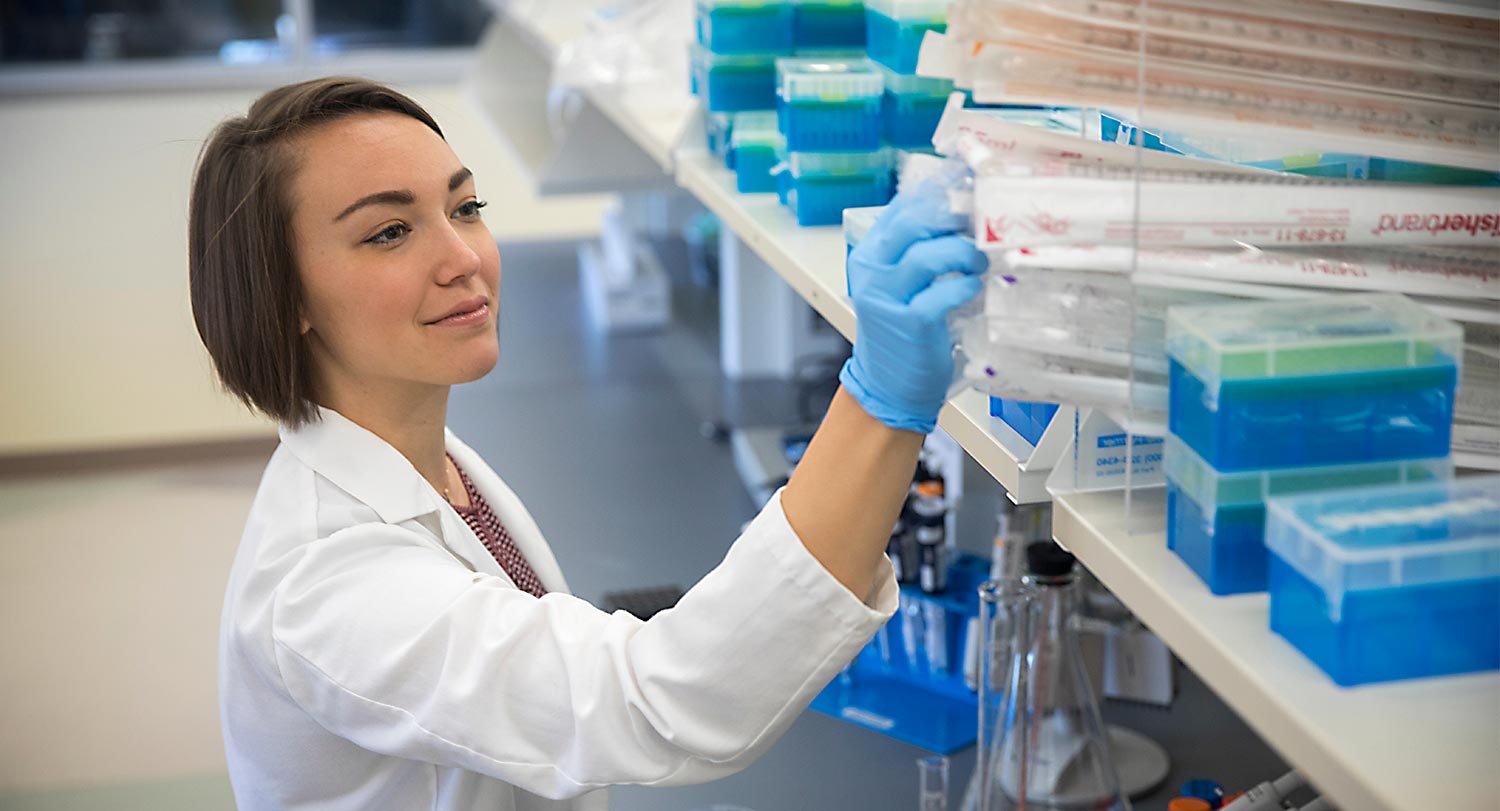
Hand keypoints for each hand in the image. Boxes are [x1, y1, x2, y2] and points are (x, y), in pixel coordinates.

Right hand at [840, 186, 987, 433]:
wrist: (888, 385)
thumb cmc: (902, 330)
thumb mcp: (900, 283)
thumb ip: (920, 250)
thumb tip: (966, 213)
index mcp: (869, 254)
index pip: (902, 207)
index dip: (939, 194)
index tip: (970, 189)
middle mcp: (872, 272)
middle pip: (912, 222)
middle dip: (953, 216)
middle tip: (980, 222)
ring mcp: (887, 299)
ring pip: (925, 256)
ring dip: (963, 253)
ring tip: (979, 260)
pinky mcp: (910, 326)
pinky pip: (941, 295)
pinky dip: (964, 288)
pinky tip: (973, 290)